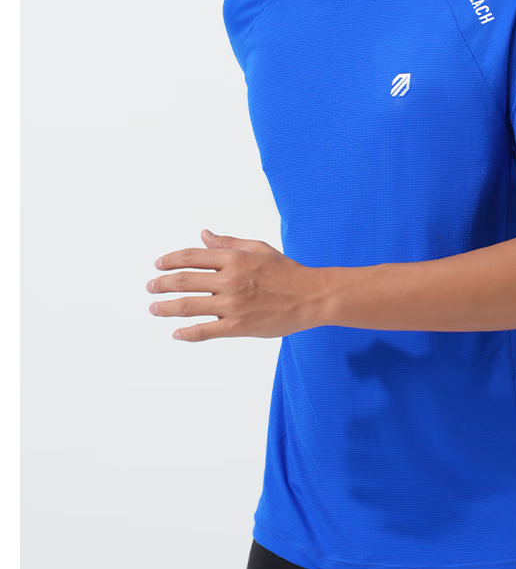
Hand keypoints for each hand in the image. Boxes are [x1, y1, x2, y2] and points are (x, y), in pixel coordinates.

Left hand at [146, 227, 324, 341]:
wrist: (311, 297)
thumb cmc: (286, 271)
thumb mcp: (258, 248)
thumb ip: (228, 243)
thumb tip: (204, 235)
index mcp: (234, 259)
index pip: (191, 257)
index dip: (170, 260)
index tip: (158, 265)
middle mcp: (230, 280)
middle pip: (183, 280)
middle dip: (161, 283)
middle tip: (150, 287)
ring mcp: (232, 305)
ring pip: (188, 306)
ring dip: (166, 307)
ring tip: (154, 308)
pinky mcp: (238, 327)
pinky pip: (205, 331)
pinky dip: (188, 333)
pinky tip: (177, 332)